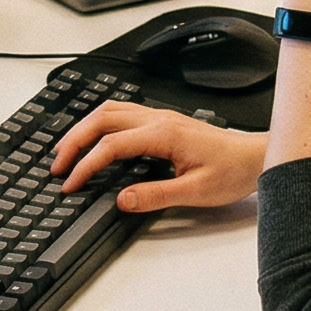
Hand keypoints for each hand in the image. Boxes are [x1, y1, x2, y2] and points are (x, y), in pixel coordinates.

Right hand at [51, 102, 264, 212]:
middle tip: (56, 164)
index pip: (111, 145)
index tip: (70, 183)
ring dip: (83, 128)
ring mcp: (160, 116)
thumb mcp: (195, 192)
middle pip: (102, 118)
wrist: (255, 157)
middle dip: (73, 140)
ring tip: (66, 150)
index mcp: (163, 134)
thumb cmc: (232, 171)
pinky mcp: (163, 121)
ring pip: (109, 110)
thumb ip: (155, 195)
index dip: (85, 165)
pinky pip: (122, 113)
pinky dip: (99, 123)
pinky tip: (94, 138)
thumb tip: (121, 199)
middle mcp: (158, 118)